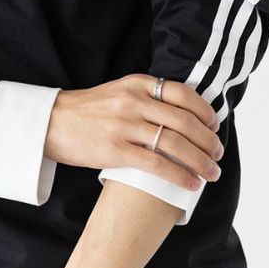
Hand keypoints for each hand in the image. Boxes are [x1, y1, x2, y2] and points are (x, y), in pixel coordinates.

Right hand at [44, 74, 223, 190]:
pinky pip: (156, 163)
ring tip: (211, 174)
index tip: (214, 126)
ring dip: (199, 161)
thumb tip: (182, 117)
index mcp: (137, 84)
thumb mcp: (118, 92)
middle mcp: (133, 101)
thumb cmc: (87, 111)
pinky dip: (179, 175)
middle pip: (185, 122)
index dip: (204, 112)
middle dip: (208, 142)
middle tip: (217, 155)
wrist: (51, 122)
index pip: (183, 94)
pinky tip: (190, 183)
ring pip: (175, 144)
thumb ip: (147, 98)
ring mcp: (124, 125)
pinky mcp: (115, 149)